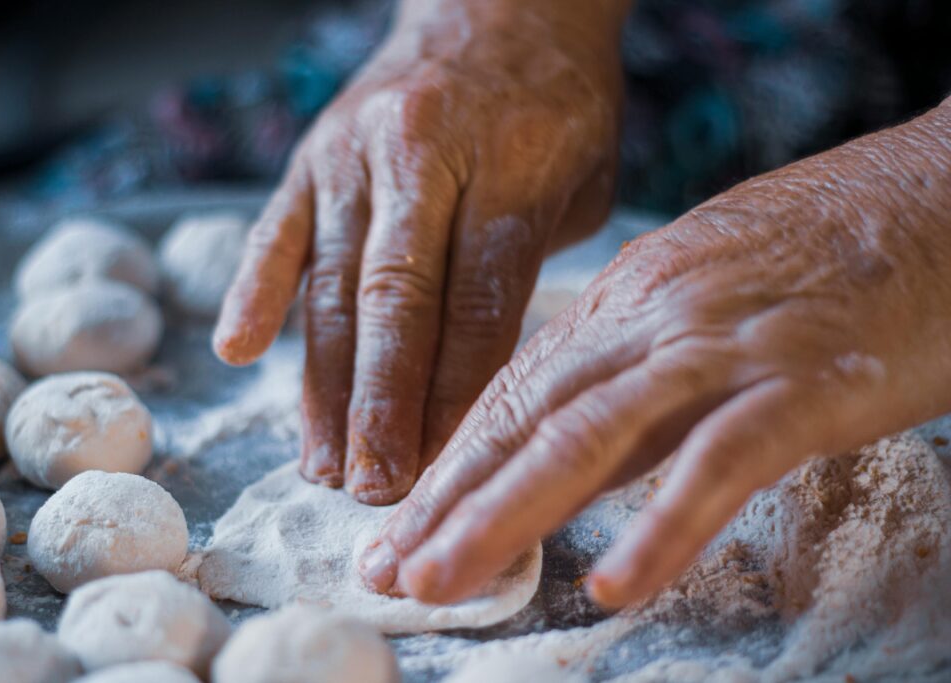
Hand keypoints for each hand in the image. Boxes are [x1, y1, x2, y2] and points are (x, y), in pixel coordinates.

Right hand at [214, 0, 626, 503]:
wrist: (503, 1)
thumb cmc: (558, 105)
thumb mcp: (583, 181)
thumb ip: (536, 270)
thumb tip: (485, 378)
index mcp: (511, 173)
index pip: (479, 304)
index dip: (458, 394)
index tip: (444, 469)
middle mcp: (426, 161)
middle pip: (398, 302)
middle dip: (383, 405)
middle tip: (374, 489)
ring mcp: (358, 154)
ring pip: (334, 283)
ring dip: (325, 382)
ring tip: (323, 462)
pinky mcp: (313, 152)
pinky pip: (278, 230)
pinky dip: (254, 291)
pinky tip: (239, 354)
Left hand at [358, 100, 950, 605]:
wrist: (940, 194)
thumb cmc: (825, 254)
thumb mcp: (701, 301)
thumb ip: (638, 382)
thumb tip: (572, 460)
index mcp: (627, 299)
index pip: (515, 389)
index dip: (449, 461)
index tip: (398, 521)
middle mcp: (655, 319)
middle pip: (527, 417)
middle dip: (447, 499)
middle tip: (384, 569)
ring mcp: (722, 348)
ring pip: (589, 438)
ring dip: (505, 515)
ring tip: (442, 581)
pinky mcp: (801, 384)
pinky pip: (719, 463)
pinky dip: (663, 527)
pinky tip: (613, 585)